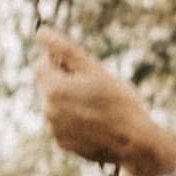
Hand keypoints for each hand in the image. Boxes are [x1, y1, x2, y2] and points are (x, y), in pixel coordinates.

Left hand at [37, 28, 175, 175]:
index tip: (81, 67)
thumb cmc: (119, 102)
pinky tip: (96, 124)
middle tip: (94, 88)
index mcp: (53, 88)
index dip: (59, 61)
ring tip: (98, 108)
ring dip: (70, 102)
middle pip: (49, 85)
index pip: (41, 64)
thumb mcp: (94, 70)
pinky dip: (75, 121)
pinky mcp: (63, 143)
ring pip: (56, 106)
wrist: (134, 143)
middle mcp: (48, 110)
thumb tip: (41, 31)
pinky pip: (63, 125)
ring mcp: (55, 129)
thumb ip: (65, 49)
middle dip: (65, 82)